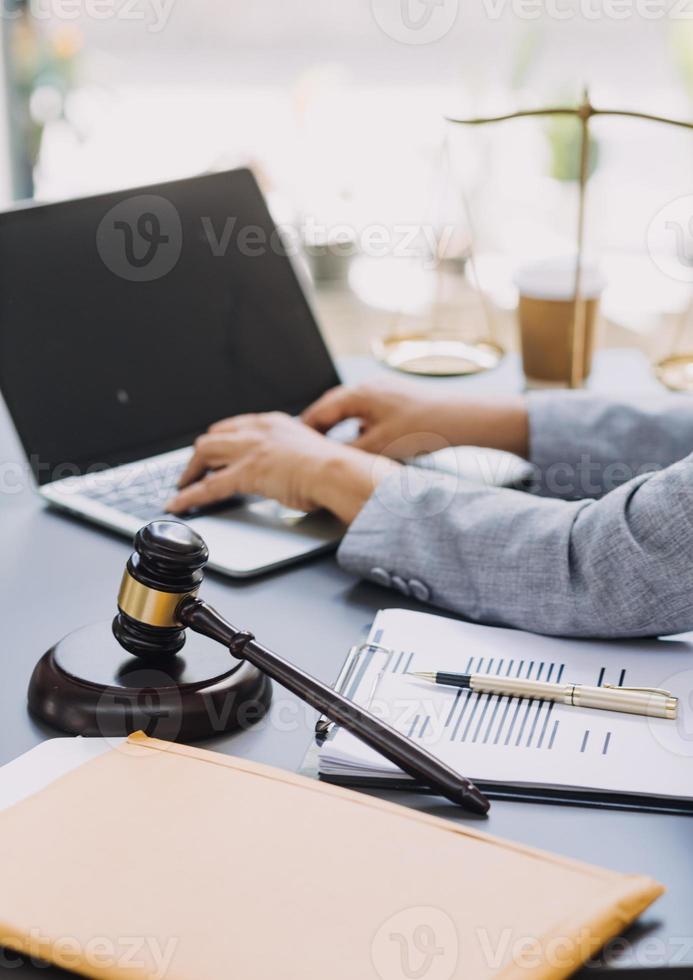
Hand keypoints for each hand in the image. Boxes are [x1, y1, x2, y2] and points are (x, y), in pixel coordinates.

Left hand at [166, 412, 397, 524]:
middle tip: (192, 471)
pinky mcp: (245, 473)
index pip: (234, 426)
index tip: (212, 452)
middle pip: (213, 437)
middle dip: (199, 455)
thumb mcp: (307, 452)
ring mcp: (249, 450)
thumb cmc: (332, 468)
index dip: (218, 440)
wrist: (336, 472)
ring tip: (182, 487)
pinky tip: (178, 504)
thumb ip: (290, 457)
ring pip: (204, 454)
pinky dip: (188, 495)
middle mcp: (257, 430)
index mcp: (273, 423)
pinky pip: (207, 485)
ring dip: (189, 472)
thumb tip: (286, 473)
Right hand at [302, 378, 528, 458]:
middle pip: (334, 409)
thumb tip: (327, 460)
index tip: (291, 445)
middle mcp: (370, 389)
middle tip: (304, 448)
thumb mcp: (381, 446)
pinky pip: (369, 417)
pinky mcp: (400, 404)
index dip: (303, 430)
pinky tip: (364, 448)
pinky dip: (360, 431)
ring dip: (341, 431)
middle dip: (319, 429)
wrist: (469, 420)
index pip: (320, 411)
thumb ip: (349, 452)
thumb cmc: (428, 427)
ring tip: (331, 450)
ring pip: (352, 414)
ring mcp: (386, 395)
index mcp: (360, 394)